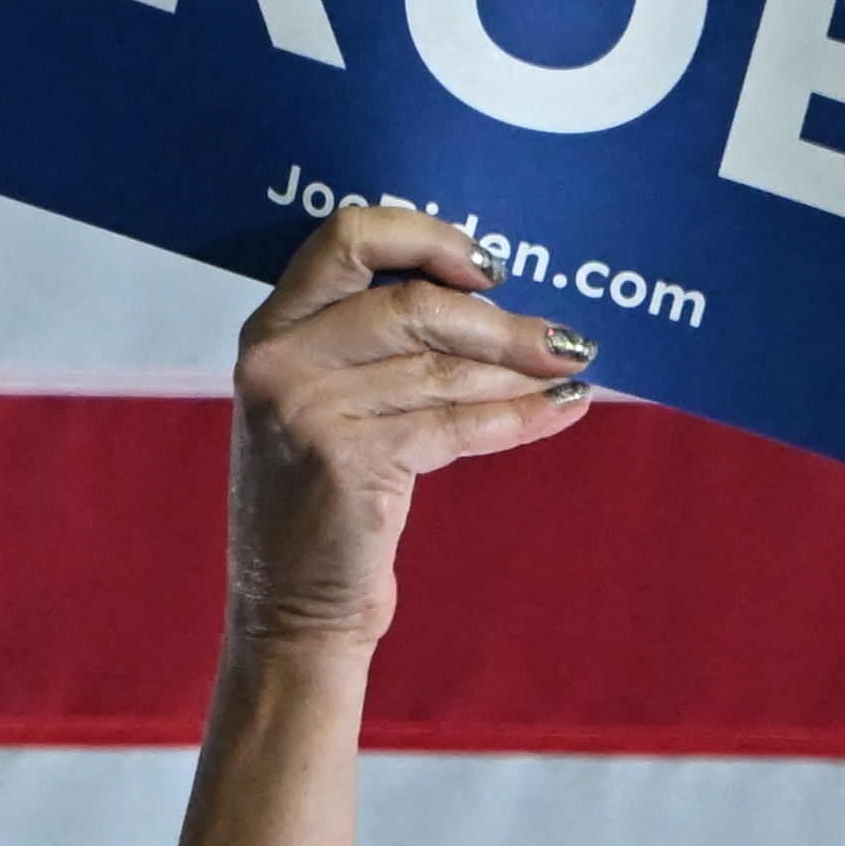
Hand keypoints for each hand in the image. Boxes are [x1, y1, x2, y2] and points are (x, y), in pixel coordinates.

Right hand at [227, 196, 596, 649]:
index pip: (347, 237)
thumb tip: (497, 299)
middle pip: (411, 304)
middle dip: (501, 322)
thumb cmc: (325, 499)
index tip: (488, 268)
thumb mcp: (328, 403)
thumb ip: (378, 344)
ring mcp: (305, 411)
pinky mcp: (344, 462)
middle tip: (564, 339)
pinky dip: (514, 417)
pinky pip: (453, 424)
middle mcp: (279, 360)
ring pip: (440, 367)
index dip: (427, 237)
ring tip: (571, 371)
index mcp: (273, 329)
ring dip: (518, 371)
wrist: (291, 607)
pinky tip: (557, 411)